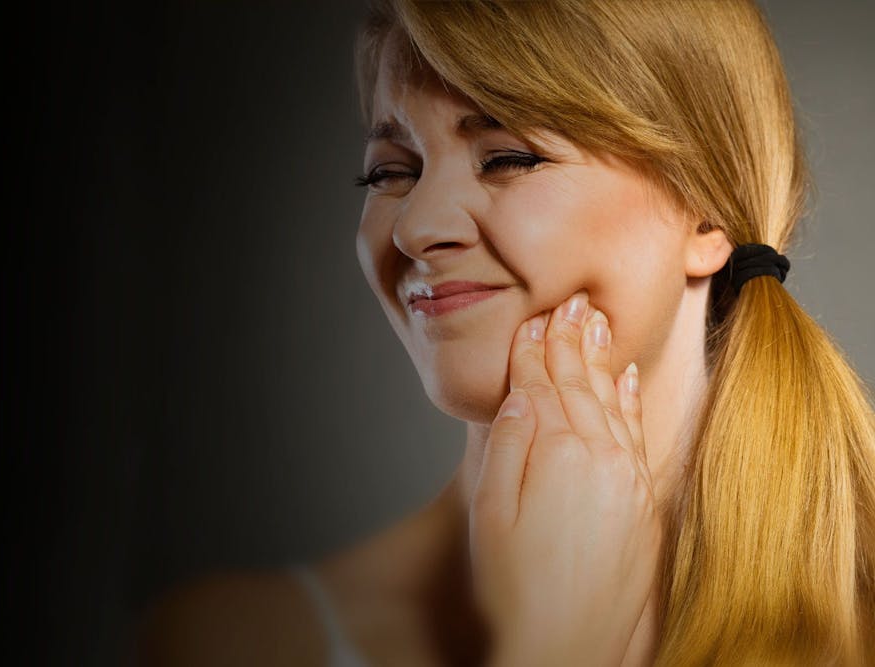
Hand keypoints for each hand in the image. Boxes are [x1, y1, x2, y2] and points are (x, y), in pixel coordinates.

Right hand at [468, 290, 662, 665]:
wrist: (569, 645)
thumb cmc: (517, 587)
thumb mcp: (491, 514)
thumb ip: (506, 448)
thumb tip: (520, 398)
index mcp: (557, 455)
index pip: (542, 386)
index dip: (535, 350)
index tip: (534, 318)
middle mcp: (599, 457)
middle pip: (579, 384)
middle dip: (570, 341)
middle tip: (568, 303)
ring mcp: (626, 477)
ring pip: (610, 400)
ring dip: (600, 359)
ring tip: (594, 322)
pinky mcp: (642, 500)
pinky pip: (636, 431)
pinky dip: (629, 398)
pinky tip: (625, 375)